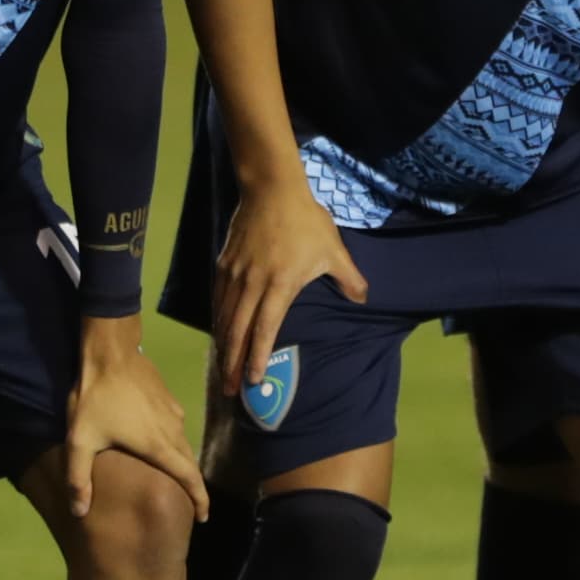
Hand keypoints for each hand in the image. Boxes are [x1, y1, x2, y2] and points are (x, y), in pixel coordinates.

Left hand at [64, 319, 208, 520]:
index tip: (203, 516)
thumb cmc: (96, 397)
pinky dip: (173, 443)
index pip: (189, 478)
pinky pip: (176, 428)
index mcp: (158, 445)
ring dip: (180, 463)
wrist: (110, 351)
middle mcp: (173, 430)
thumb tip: (79, 512)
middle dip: (191, 486)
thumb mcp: (80, 440)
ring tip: (170, 476)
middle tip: (187, 504)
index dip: (200, 499)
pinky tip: (158, 442)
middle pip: (189, 463)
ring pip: (182, 444)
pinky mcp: (168, 398)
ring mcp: (173, 412)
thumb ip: (79, 478)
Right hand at [208, 176, 361, 409]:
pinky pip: (217, 299)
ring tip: (223, 369)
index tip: (254, 381)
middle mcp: (252, 285)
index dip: (257, 358)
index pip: (265, 330)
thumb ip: (348, 278)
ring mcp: (234, 275)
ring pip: (224, 318)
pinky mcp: (223, 264)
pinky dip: (217, 321)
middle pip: (238, 332)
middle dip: (233, 364)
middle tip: (230, 390)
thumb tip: (362, 300)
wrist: (272, 188)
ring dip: (223, 347)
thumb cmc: (305, 221)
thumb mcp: (333, 250)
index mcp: (279, 286)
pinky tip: (218, 333)